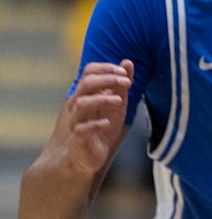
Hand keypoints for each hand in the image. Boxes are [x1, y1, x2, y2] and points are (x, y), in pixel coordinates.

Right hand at [64, 60, 132, 175]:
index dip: (106, 68)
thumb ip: (121, 85)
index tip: (124, 72)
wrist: (87, 156)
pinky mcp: (78, 139)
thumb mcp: (117, 104)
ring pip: (81, 104)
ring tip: (118, 100)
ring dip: (101, 99)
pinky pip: (81, 129)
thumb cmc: (102, 127)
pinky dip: (94, 124)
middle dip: (107, 79)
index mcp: (87, 93)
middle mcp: (78, 104)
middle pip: (86, 84)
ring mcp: (77, 121)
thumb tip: (127, 62)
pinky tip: (107, 122)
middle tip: (126, 82)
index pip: (89, 71)